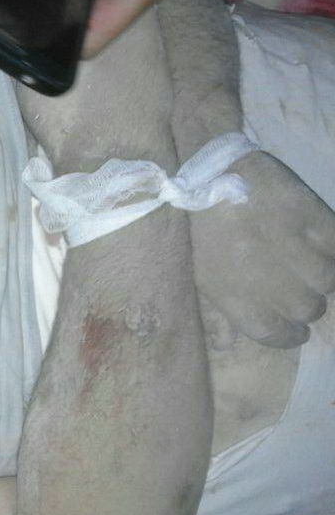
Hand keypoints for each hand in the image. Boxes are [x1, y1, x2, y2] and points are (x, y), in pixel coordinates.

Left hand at [190, 151, 334, 346]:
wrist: (205, 168)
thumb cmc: (195, 227)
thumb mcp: (193, 273)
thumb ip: (213, 312)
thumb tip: (226, 346)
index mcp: (228, 290)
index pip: (272, 332)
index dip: (289, 337)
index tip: (296, 333)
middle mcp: (260, 271)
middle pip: (306, 308)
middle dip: (306, 308)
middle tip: (300, 296)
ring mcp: (286, 240)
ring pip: (326, 280)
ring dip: (321, 280)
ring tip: (310, 271)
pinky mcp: (307, 212)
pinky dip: (333, 252)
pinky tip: (323, 251)